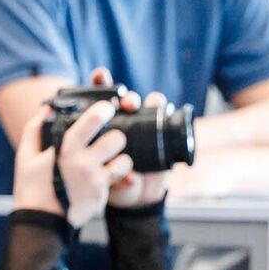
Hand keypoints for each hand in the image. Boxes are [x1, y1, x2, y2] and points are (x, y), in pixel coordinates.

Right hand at [11, 99, 131, 229]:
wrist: (39, 222)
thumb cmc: (31, 186)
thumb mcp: (25, 155)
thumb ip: (35, 128)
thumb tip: (48, 108)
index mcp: (65, 151)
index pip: (92, 121)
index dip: (103, 110)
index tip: (106, 107)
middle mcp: (84, 165)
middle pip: (117, 139)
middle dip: (115, 136)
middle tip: (107, 140)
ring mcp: (95, 183)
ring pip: (125, 161)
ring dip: (119, 158)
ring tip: (108, 160)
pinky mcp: (102, 197)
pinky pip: (117, 181)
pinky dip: (112, 177)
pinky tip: (99, 178)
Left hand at [107, 88, 171, 208]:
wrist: (132, 195)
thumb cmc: (110, 179)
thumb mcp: (106, 178)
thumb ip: (116, 177)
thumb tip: (130, 179)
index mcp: (104, 124)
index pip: (100, 98)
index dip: (101, 83)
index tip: (100, 75)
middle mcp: (126, 121)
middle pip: (128, 100)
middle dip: (129, 98)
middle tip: (128, 104)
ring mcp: (146, 127)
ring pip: (151, 105)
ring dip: (151, 102)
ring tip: (149, 106)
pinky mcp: (164, 136)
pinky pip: (168, 120)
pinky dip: (168, 114)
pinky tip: (167, 110)